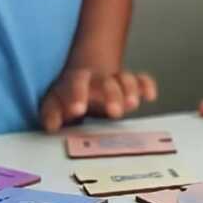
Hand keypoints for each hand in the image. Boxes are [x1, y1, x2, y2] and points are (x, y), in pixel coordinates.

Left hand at [40, 66, 158, 131]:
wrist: (85, 76)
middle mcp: (99, 78)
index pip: (78, 81)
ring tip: (132, 105)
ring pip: (126, 78)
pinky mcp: (131, 84)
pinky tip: (150, 96)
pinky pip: (142, 79)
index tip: (77, 110)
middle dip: (112, 95)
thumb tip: (52, 126)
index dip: (78, 94)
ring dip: (131, 90)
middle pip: (107, 81)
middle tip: (114, 113)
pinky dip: (147, 85)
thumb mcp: (54, 103)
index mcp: (77, 79)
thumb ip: (51, 114)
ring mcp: (116, 80)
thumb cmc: (68, 95)